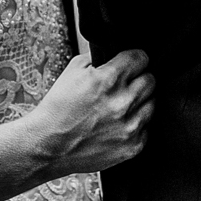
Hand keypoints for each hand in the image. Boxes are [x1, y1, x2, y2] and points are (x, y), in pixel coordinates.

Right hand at [29, 49, 154, 175]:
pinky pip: (146, 129)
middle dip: (138, 80)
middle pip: (151, 80)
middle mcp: (123, 102)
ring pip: (152, 104)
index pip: (141, 58)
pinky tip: (118, 125)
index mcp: (108, 79)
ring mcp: (129, 126)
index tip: (132, 63)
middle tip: (125, 86)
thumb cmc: (57, 110)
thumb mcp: (72, 71)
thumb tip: (115, 54)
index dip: (135, 59)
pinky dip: (135, 126)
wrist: (47, 146)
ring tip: (119, 107)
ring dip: (139, 103)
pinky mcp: (132, 146)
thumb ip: (98, 58)